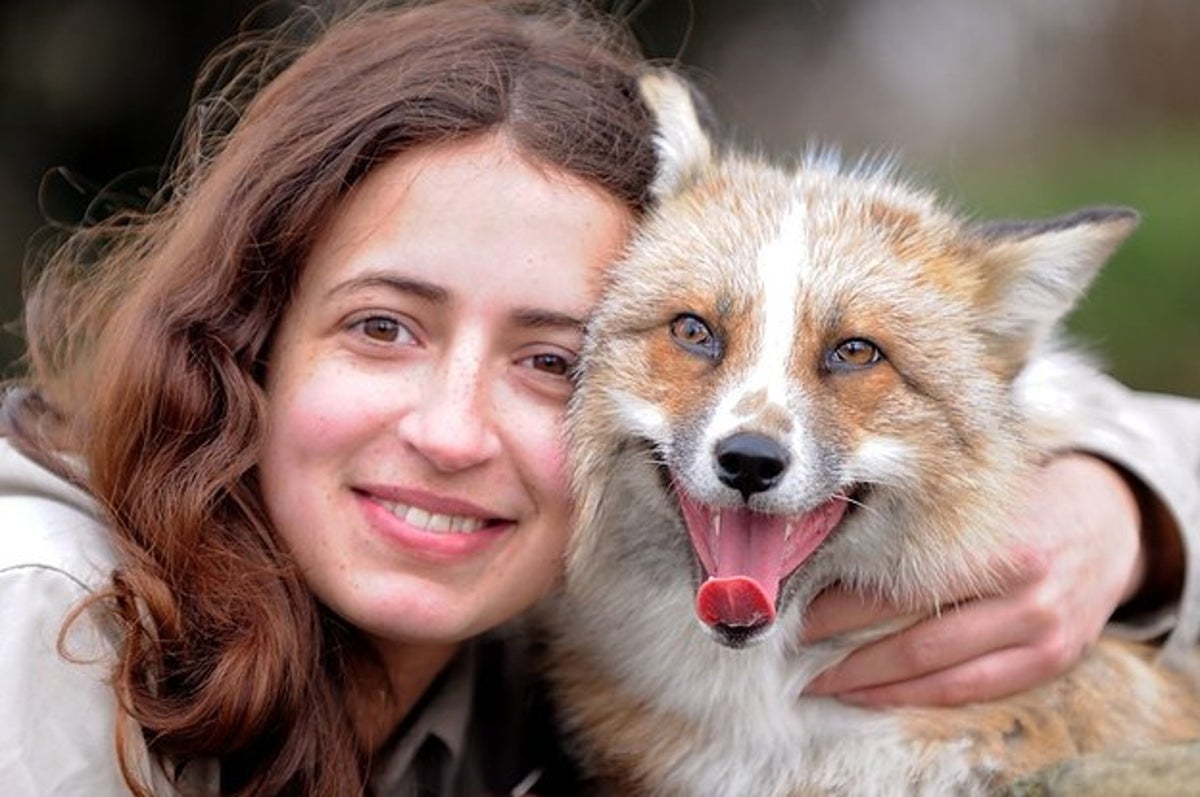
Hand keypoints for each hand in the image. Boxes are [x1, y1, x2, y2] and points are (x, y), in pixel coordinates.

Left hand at [800, 453, 1143, 706]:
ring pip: (936, 672)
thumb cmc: (1019, 504)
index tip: (793, 607)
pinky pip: (970, 690)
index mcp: (993, 541)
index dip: (838, 603)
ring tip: (821, 680)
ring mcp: (1042, 630)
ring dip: (870, 683)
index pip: (897, 583)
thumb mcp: (973, 497)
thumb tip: (824, 542)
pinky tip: (872, 694)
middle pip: (911, 633)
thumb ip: (916, 521)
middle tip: (792, 647)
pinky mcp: (1052, 660)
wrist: (1108, 521)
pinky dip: (914, 697)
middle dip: (842, 647)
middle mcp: (1022, 589)